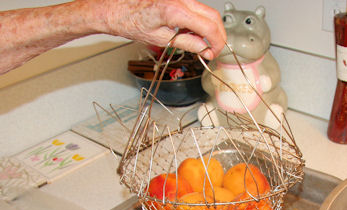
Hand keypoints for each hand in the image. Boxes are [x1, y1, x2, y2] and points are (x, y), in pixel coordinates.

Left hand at [82, 0, 226, 58]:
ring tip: (199, 43)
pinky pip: (197, 9)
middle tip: (212, 50)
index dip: (217, 43)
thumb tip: (205, 49)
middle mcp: (180, 0)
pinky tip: (190, 32)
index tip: (213, 53)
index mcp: (176, 11)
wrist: (114, 9)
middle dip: (218, 35)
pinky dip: (200, 22)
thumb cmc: (130, 22)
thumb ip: (187, 44)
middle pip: (214, 17)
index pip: (210, 27)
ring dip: (209, 29)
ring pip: (207, 12)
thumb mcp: (161, 39)